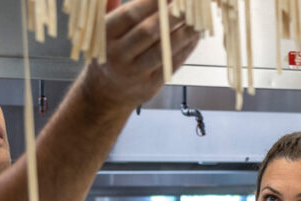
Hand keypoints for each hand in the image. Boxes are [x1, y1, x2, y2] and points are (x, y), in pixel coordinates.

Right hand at [83, 0, 201, 111]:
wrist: (105, 93)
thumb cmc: (110, 50)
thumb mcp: (103, 28)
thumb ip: (114, 5)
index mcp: (104, 36)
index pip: (131, 15)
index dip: (151, 1)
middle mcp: (117, 56)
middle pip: (148, 32)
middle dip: (172, 15)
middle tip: (189, 2)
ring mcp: (134, 74)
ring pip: (163, 50)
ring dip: (184, 33)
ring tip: (197, 19)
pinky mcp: (149, 86)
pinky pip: (171, 64)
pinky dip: (186, 48)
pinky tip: (195, 36)